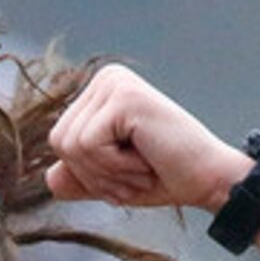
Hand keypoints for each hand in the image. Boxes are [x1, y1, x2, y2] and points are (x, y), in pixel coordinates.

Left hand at [46, 66, 251, 213]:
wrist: (209, 181)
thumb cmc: (167, 178)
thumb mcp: (113, 182)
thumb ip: (80, 179)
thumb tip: (49, 179)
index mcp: (99, 93)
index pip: (59, 141)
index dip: (87, 173)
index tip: (128, 174)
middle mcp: (105, 78)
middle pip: (59, 142)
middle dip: (94, 174)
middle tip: (136, 173)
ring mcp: (114, 83)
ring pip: (71, 145)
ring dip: (107, 173)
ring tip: (142, 166)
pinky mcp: (123, 96)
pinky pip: (88, 145)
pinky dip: (115, 166)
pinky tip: (146, 159)